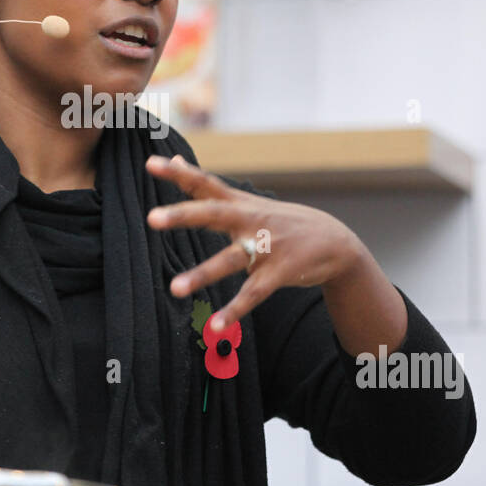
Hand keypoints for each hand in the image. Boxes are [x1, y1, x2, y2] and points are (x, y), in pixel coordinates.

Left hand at [145, 154, 362, 330]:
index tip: (150, 162)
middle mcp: (249, 221)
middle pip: (212, 214)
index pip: (204, 183)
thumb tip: (176, 158)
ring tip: (174, 289)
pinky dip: (235, 311)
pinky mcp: (278, 274)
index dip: (178, 173)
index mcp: (239, 204)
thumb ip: (208, 187)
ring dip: (202, 274)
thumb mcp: (246, 201)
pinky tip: (216, 326)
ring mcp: (265, 247)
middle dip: (183, 215)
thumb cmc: (281, 220)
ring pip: (228, 260)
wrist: (335, 242)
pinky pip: (253, 294)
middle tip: (151, 218)